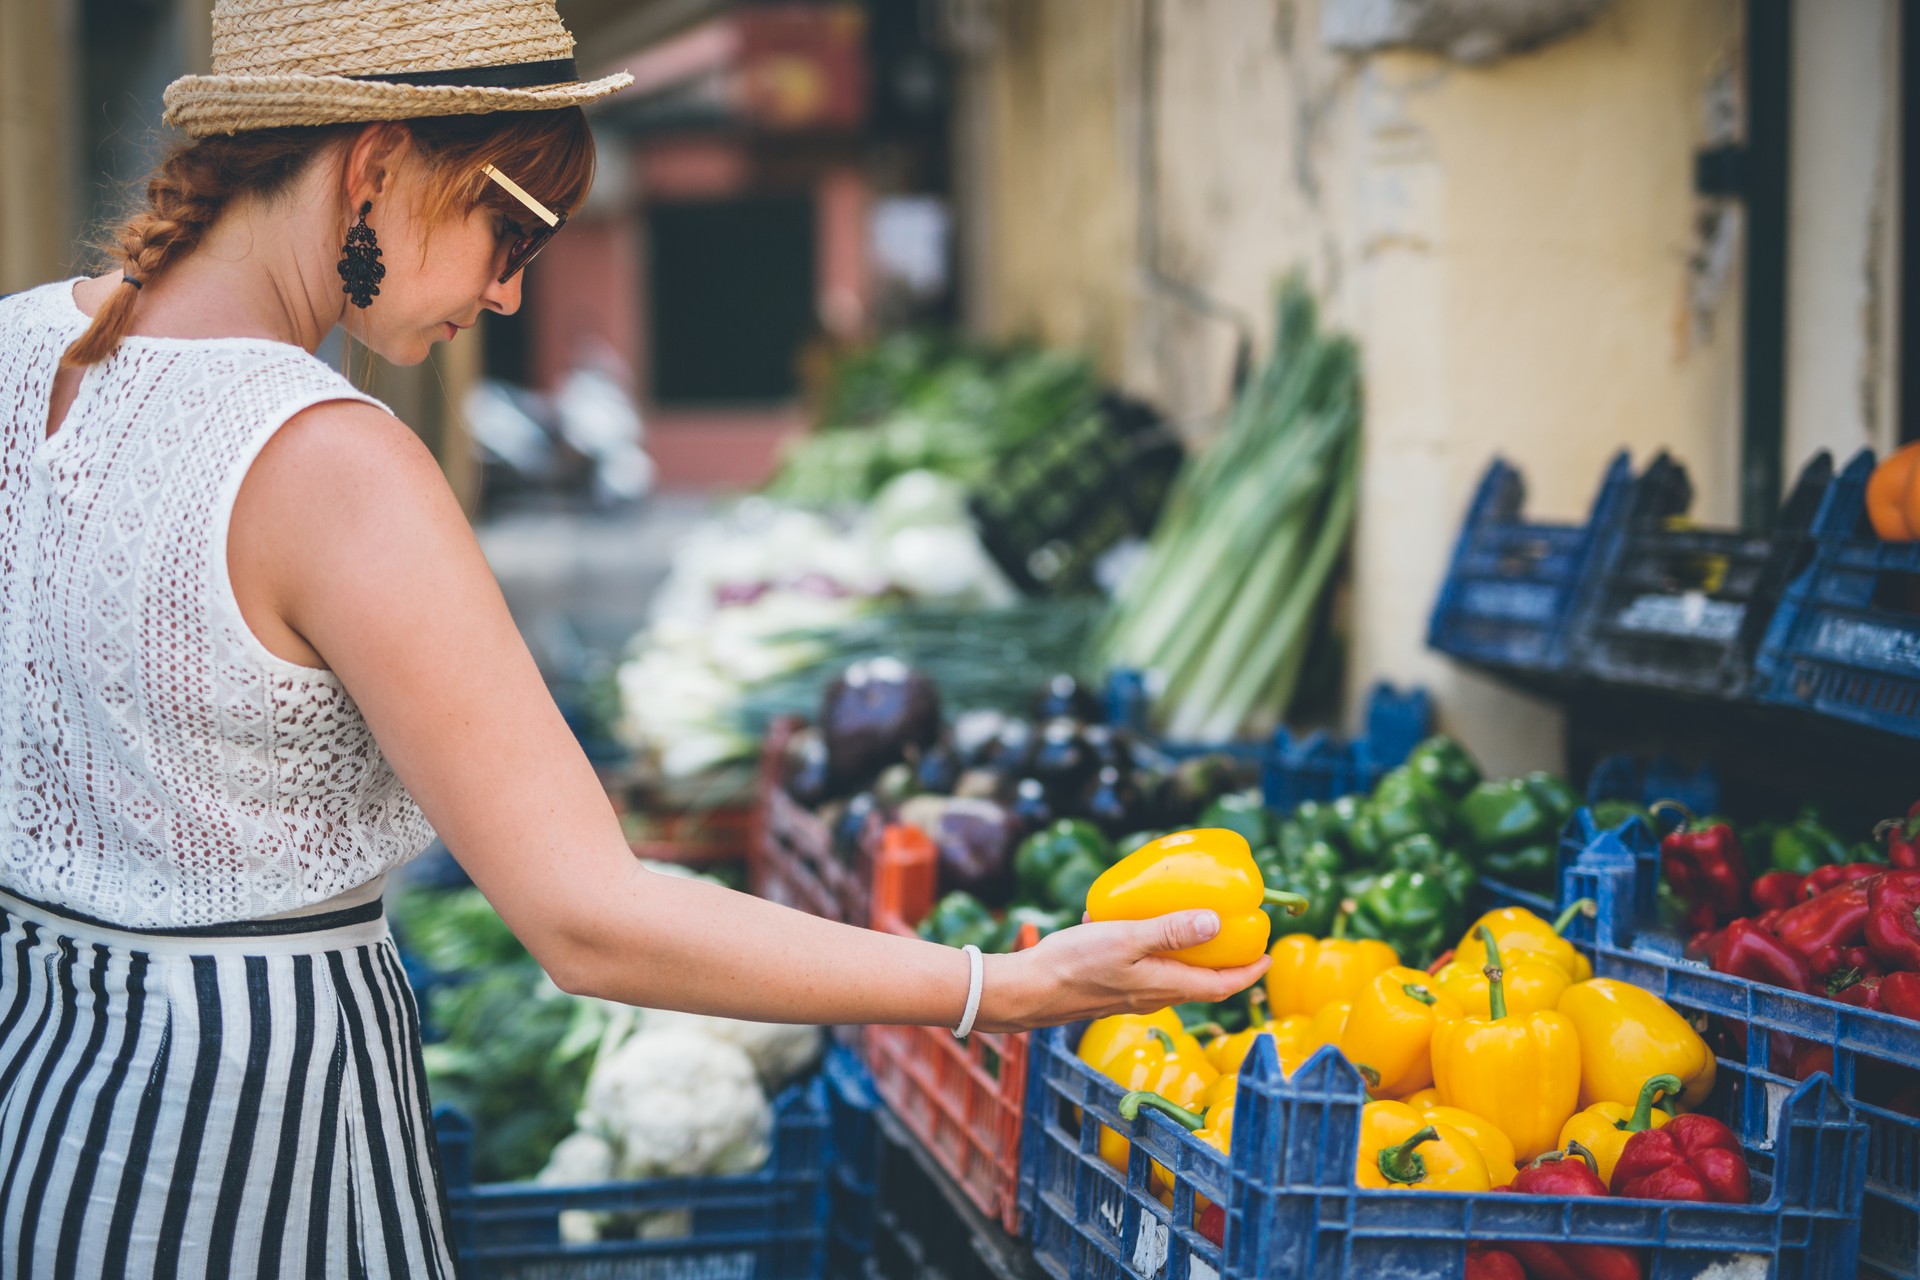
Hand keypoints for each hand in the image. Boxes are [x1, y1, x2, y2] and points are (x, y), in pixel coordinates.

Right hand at [970, 910, 1270, 1033]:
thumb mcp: (1126, 940)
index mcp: (1164, 986)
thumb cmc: (1075, 965)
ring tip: (1194, 925)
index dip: (1249, 973)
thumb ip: (1170, 931)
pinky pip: (1146, 970)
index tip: (1269, 955)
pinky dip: (1156, 951)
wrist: (1029, 991)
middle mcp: (1153, 996)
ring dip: (1191, 957)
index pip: (1221, 986)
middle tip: (1241, 938)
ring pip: (1174, 977)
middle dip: (1226, 964)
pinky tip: (1133, 923)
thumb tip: (1217, 922)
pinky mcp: (1111, 989)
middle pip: (1202, 984)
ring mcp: (1131, 995)